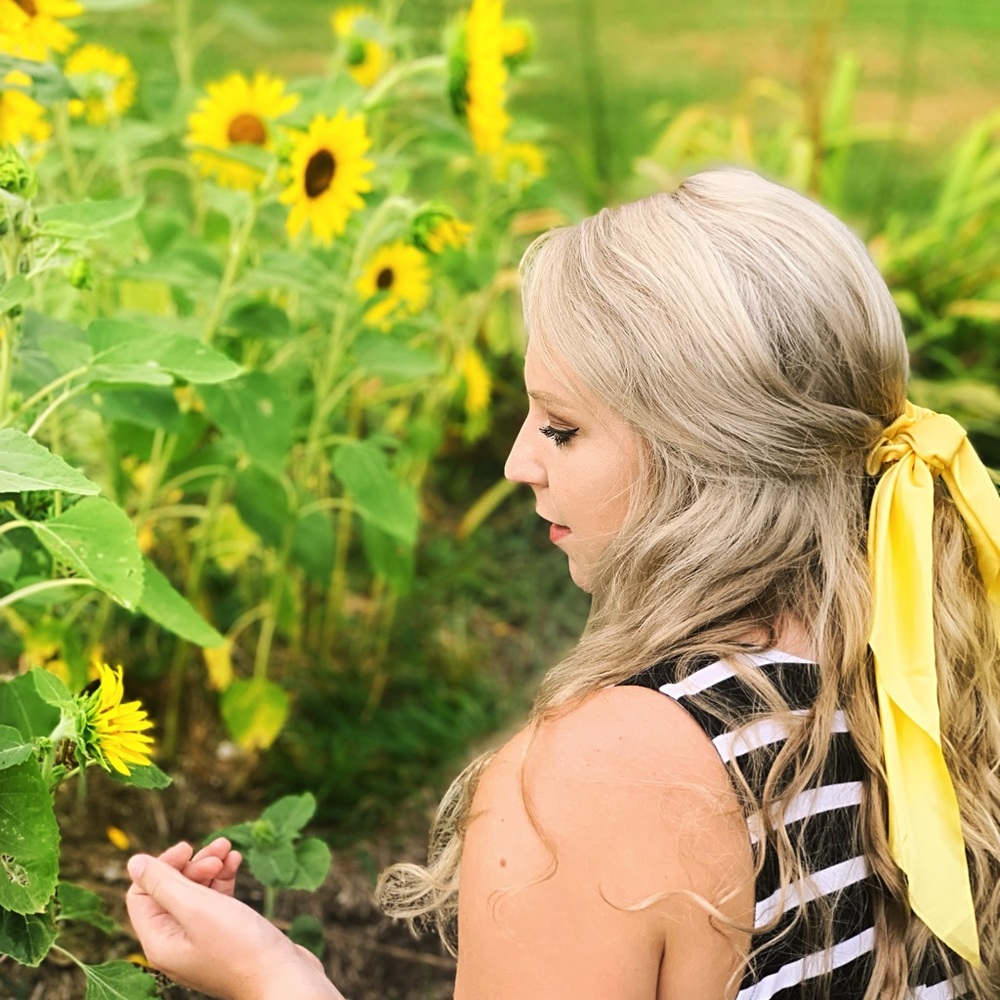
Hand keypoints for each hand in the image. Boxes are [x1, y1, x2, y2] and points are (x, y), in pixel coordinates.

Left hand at [126, 853, 342, 999]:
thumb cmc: (240, 947)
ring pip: (196, 892)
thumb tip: (134, 862)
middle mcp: (176, 943)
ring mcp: (202, 940)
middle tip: (218, 850)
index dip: (162, 866)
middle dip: (192, 864)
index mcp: (160, 942)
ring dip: (210, 867)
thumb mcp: (197, 908)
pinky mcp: (226, 936)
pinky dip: (224, 879)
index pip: (143, 893)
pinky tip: (236, 862)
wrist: (283, 979)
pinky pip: (216, 901)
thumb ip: (163, 884)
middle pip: (171, 890)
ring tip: (229, 849)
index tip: (189, 848)